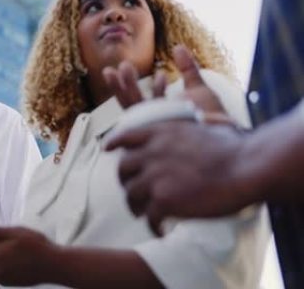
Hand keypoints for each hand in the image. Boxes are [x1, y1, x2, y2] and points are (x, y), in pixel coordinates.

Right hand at [103, 45, 225, 114]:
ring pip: (136, 106)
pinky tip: (162, 75)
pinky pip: (156, 110)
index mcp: (158, 112)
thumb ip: (187, 68)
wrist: (229, 132)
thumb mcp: (198, 87)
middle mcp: (156, 120)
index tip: (121, 66)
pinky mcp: (168, 126)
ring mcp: (160, 124)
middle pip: (131, 102)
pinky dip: (158, 91)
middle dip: (123, 84)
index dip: (125, 83)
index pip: (135, 97)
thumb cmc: (214, 116)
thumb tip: (178, 47)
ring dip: (128, 87)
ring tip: (124, 67)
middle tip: (120, 65)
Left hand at [105, 121, 252, 235]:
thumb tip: (199, 122)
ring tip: (145, 214)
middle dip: (126, 181)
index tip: (106, 149)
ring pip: (131, 195)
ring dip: (137, 206)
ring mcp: (155, 177)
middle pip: (123, 169)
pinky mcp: (163, 200)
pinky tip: (161, 231)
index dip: (114, 143)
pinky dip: (154, 226)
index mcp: (160, 133)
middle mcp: (151, 153)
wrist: (246, 167)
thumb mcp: (201, 127)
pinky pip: (149, 218)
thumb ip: (186, 129)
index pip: (126, 136)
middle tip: (134, 192)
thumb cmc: (234, 148)